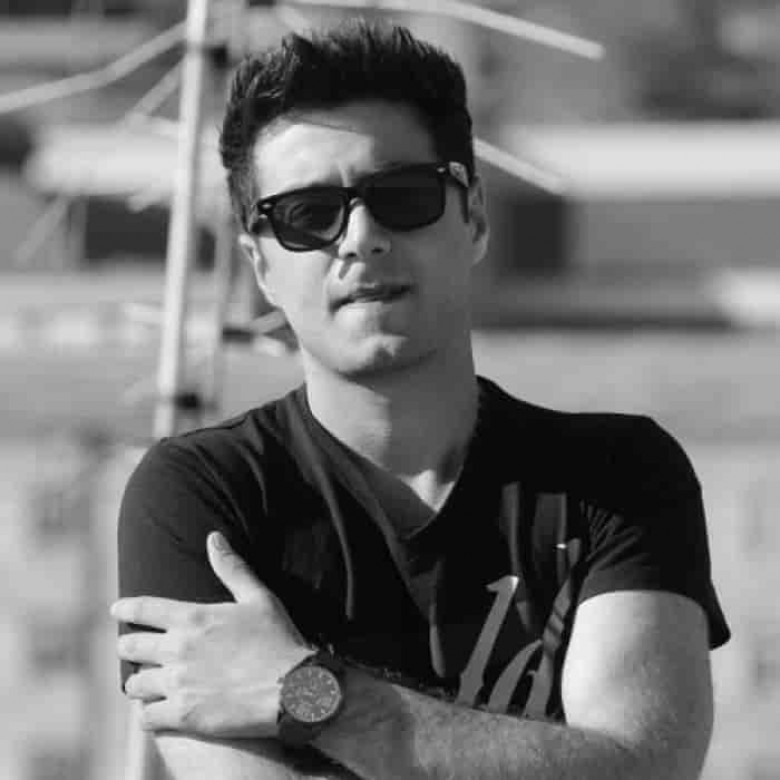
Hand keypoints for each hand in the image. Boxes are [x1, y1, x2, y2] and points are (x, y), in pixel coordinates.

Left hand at [111, 532, 312, 737]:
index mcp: (192, 618)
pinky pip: (146, 718)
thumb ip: (232, 568)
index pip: (143, 608)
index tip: (117, 610)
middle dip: (129, 646)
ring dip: (140, 682)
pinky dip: (149, 713)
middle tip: (132, 649)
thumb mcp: (259, 597)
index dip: (125, 609)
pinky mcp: (183, 715)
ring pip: (135, 684)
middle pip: (130, 647)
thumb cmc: (279, 639)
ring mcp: (178, 684)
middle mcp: (178, 649)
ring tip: (147, 682)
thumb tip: (214, 537)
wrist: (293, 689)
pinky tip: (158, 710)